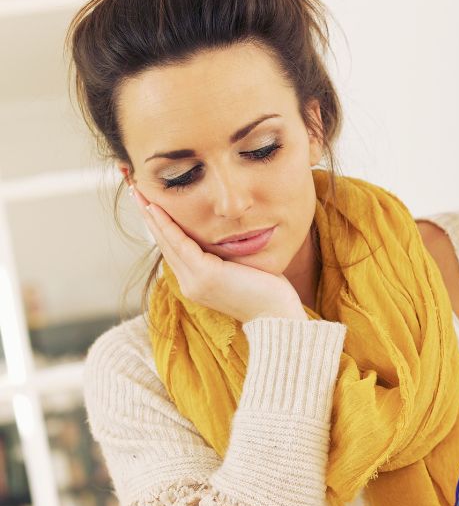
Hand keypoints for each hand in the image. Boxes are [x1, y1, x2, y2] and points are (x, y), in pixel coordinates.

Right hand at [131, 187, 307, 323]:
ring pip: (167, 242)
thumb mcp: (240, 268)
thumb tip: (225, 234)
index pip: (173, 249)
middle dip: (148, 216)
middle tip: (135, 191)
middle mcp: (190, 284)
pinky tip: (155, 208)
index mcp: (196, 283)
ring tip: (138, 193)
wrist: (276, 315)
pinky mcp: (205, 275)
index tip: (149, 204)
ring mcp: (195, 281)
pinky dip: (166, 225)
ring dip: (151, 216)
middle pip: (164, 244)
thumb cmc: (267, 291)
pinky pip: (180, 244)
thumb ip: (225, 254)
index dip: (159, 226)